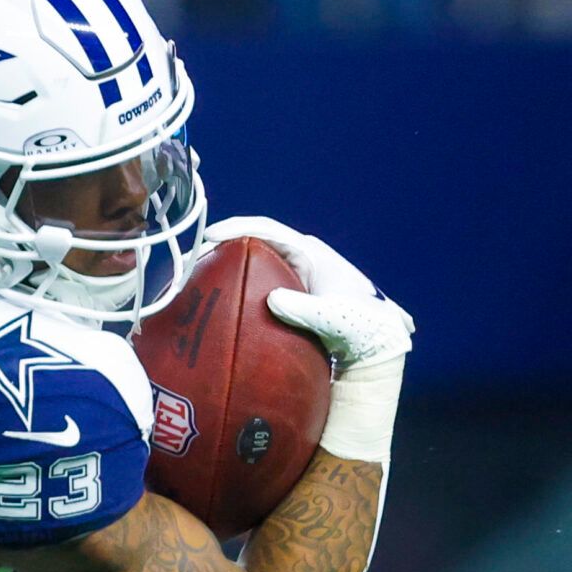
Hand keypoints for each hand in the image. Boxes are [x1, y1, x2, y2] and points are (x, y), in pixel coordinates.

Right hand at [203, 216, 414, 367]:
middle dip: (225, 244)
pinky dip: (237, 282)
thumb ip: (305, 309)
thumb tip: (272, 299)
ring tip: (199, 273)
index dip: (238, 228)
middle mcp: (300, 257)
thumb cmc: (361, 326)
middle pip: (255, 241)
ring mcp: (294, 275)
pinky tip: (219, 298)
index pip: (268, 230)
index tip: (211, 236)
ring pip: (254, 260)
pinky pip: (257, 280)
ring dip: (228, 263)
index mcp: (311, 252)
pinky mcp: (289, 294)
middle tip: (194, 256)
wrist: (376, 343)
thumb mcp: (334, 316)